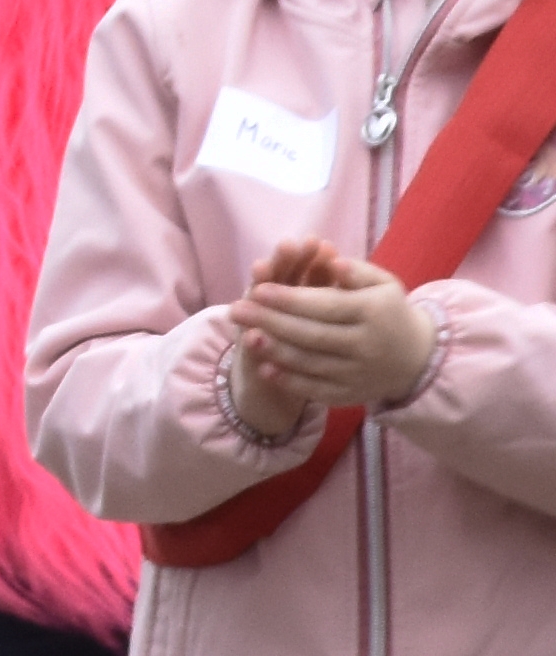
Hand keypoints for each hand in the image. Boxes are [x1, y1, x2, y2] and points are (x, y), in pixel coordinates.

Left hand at [235, 234, 438, 431]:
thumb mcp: (384, 284)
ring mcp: (360, 373)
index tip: (257, 288)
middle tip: (236, 310)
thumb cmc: (390, 311)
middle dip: (271, 322)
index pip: (326, 305)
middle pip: (313, 334)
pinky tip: (266, 368)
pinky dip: (290, 381)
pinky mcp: (353, 395)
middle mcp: (368, 345)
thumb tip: (331, 260)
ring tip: (245, 337)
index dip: (290, 298)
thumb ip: (356, 271)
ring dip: (276, 351)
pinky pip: (318, 390)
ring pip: (312, 363)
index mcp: (374, 312)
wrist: (419, 359)